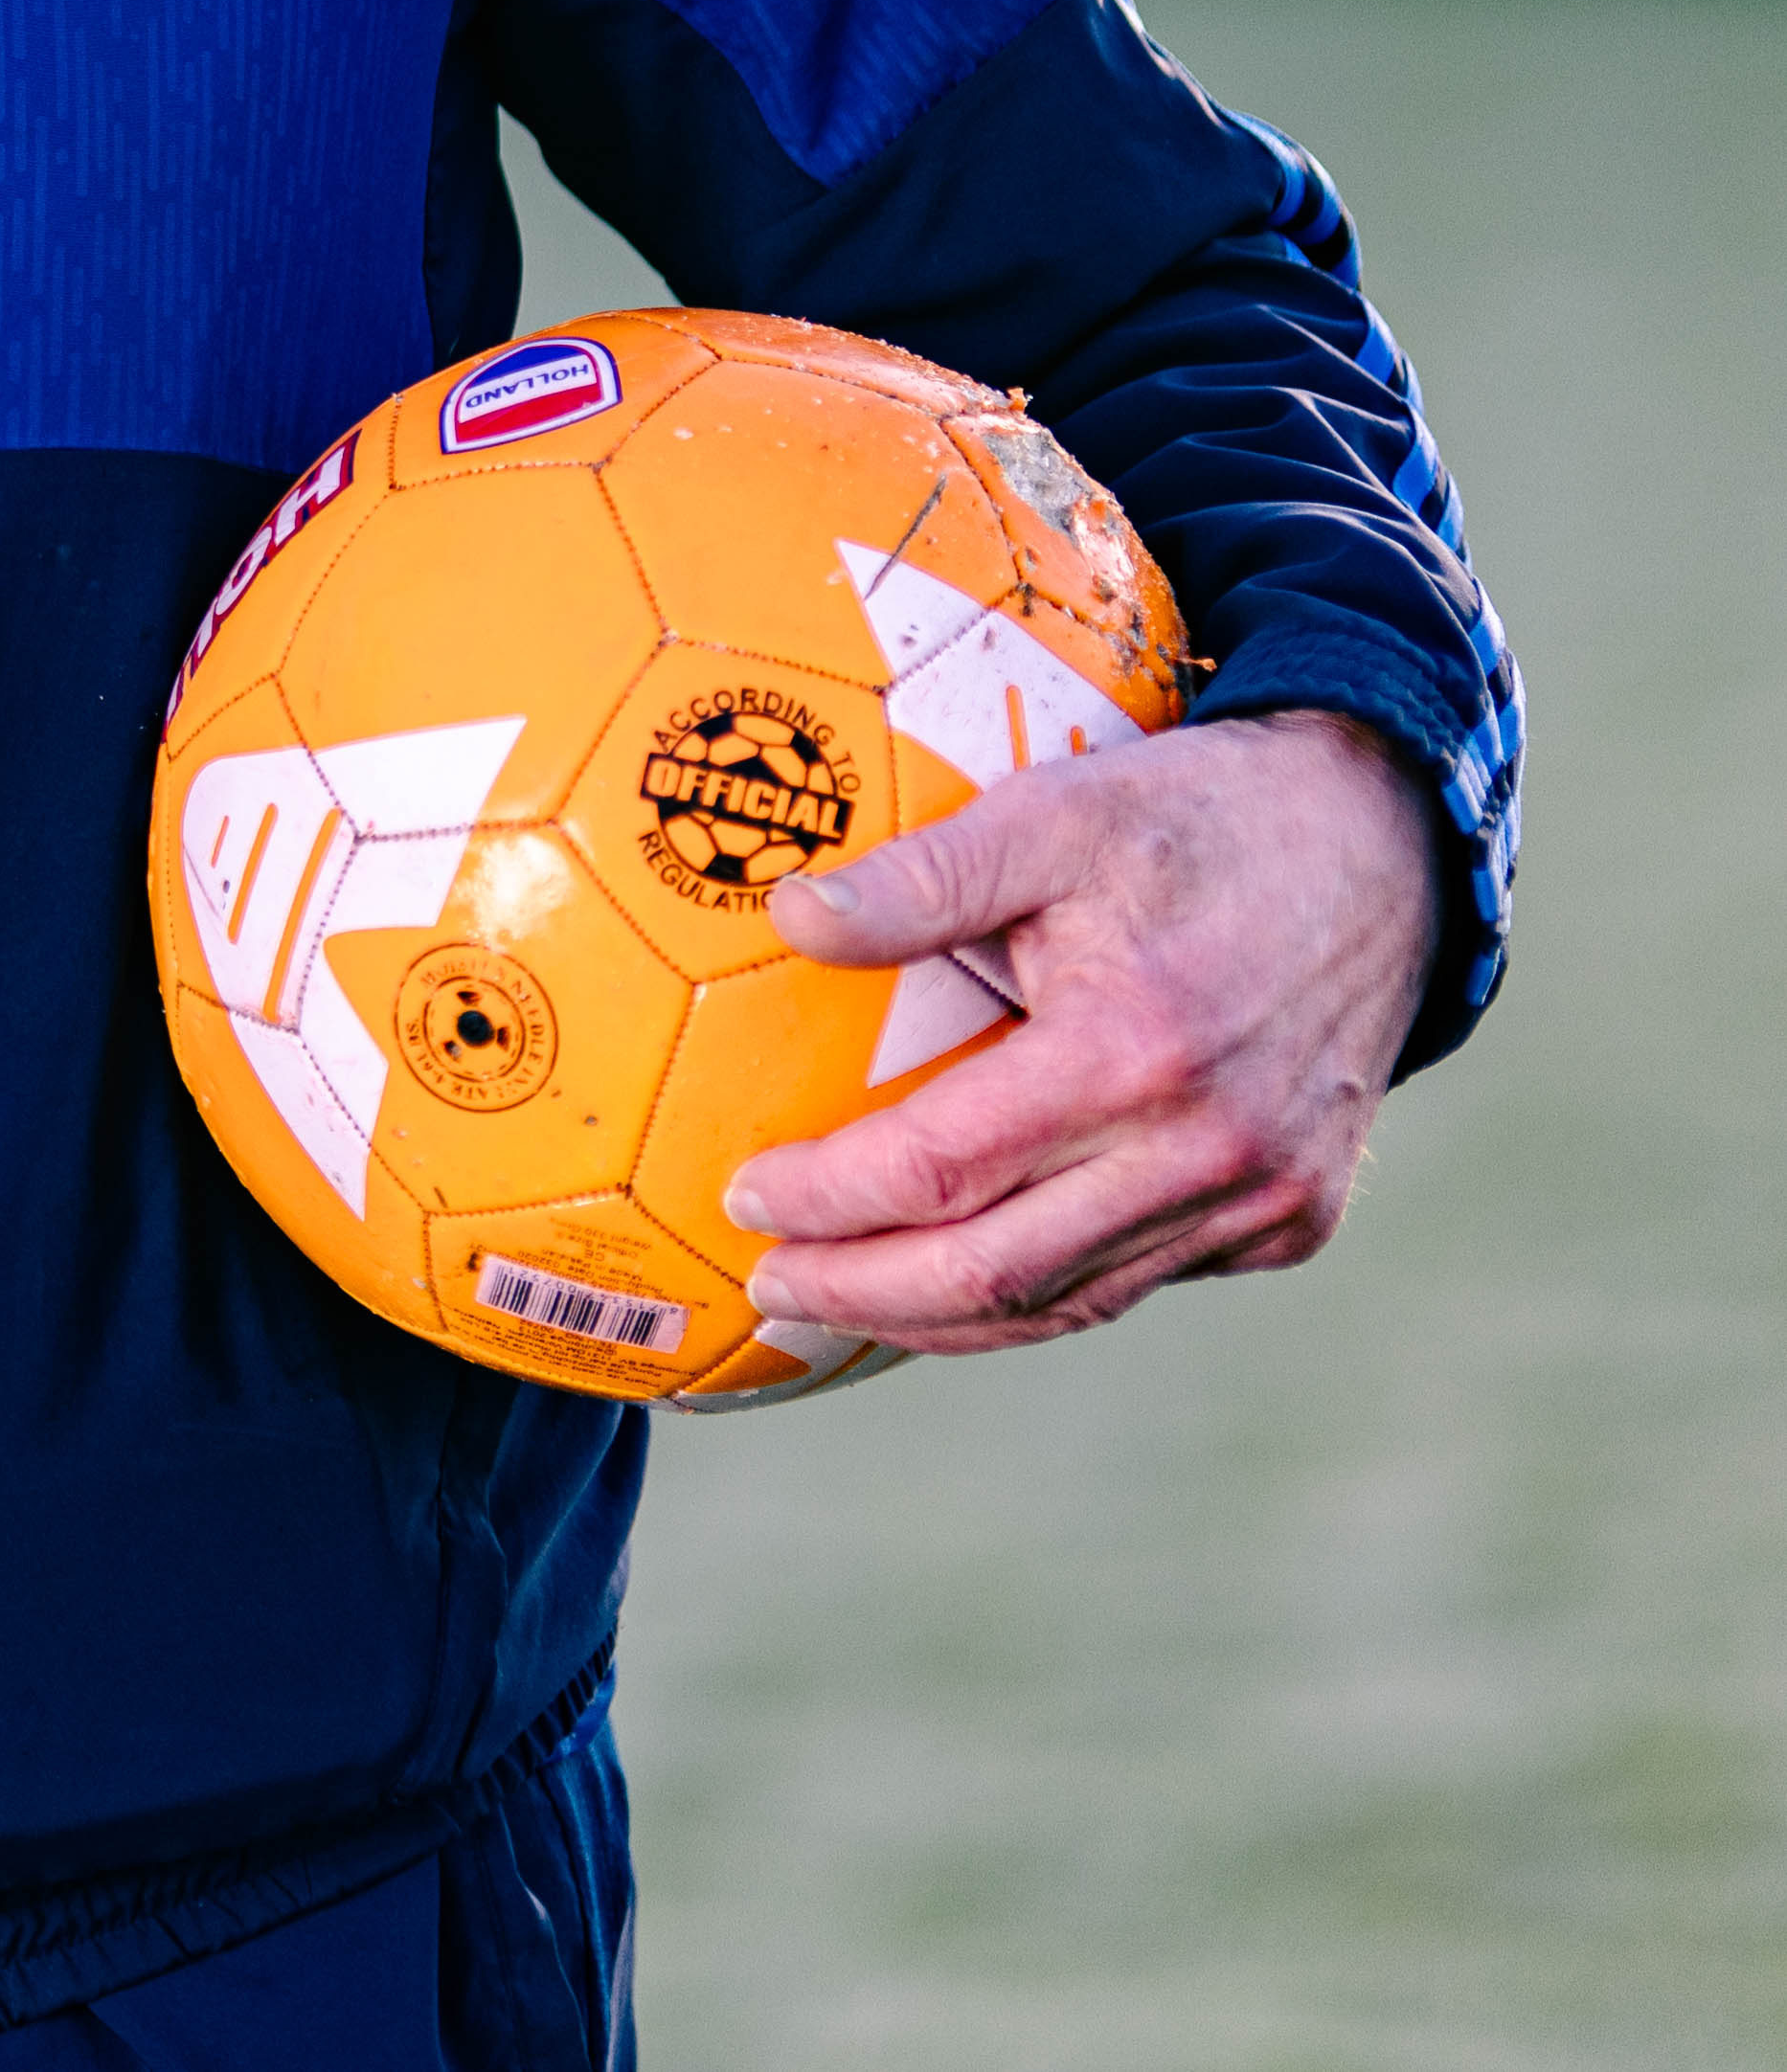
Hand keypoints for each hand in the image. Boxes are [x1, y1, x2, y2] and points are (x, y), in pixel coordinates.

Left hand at [723, 707, 1438, 1352]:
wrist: (1382, 851)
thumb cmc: (1194, 817)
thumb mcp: (1052, 811)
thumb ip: (921, 875)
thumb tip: (789, 916)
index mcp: (1136, 1050)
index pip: (943, 1167)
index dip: (832, 1195)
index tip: (744, 1194)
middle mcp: (1209, 1150)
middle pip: (999, 1272)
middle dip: (865, 1292)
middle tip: (766, 1283)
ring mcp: (1262, 1201)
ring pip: (1072, 1301)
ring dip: (945, 1314)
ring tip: (840, 1298)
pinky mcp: (1291, 1221)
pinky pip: (1142, 1278)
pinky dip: (1041, 1290)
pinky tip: (963, 1271)